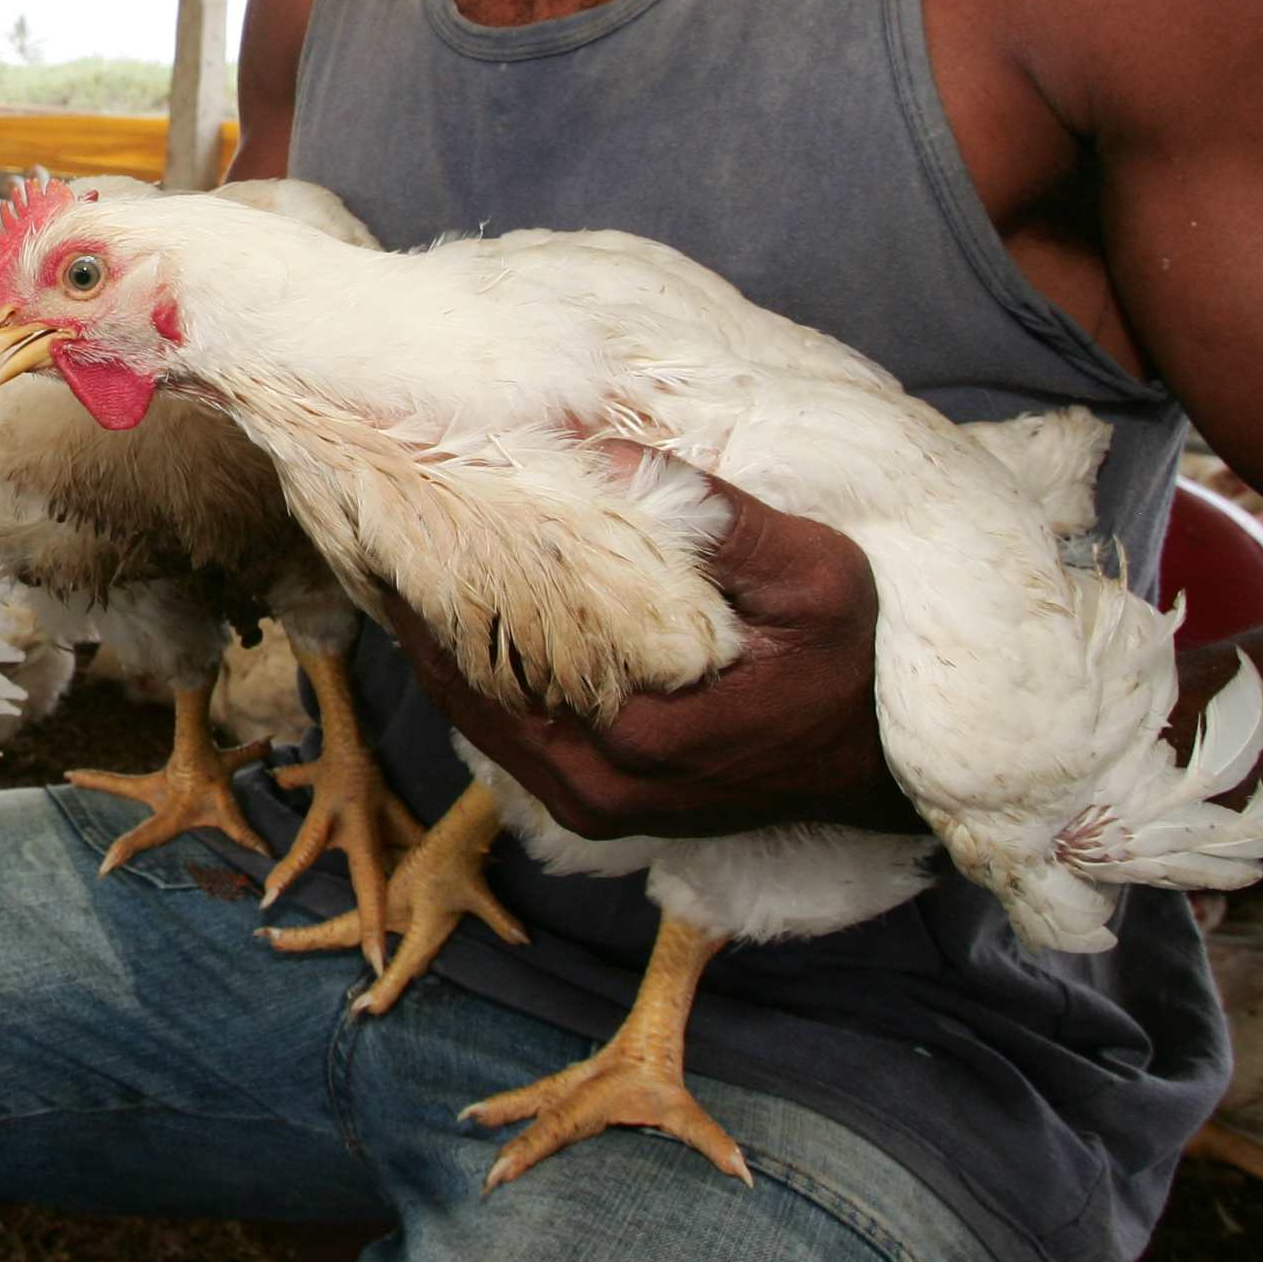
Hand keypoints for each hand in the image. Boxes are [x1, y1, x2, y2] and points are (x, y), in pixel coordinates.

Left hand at [388, 447, 917, 840]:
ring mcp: (589, 804)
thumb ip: (714, 519)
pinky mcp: (592, 806)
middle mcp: (598, 784)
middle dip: (425, 596)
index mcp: (642, 733)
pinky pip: (500, 733)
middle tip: (381, 513)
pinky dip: (469, 672)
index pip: (503, 640)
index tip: (407, 499)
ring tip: (399, 550)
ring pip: (472, 711)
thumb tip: (602, 454)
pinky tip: (449, 609)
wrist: (881, 772)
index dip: (449, 567)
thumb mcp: (816, 577)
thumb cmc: (857, 669)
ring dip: (438, 634)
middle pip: (467, 680)